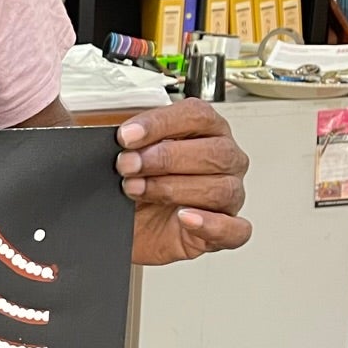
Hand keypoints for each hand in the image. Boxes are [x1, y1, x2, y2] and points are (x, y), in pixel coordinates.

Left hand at [117, 101, 250, 265]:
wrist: (120, 224)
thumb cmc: (131, 184)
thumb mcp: (123, 155)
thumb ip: (126, 140)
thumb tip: (111, 134)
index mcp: (205, 130)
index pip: (198, 116)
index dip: (161, 124)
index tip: (125, 137)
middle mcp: (223, 160)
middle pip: (215, 152)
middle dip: (165, 158)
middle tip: (127, 166)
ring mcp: (227, 195)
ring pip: (222, 188)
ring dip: (175, 188)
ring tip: (139, 191)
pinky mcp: (222, 231)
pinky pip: (236, 229)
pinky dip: (212, 224)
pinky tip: (185, 217)